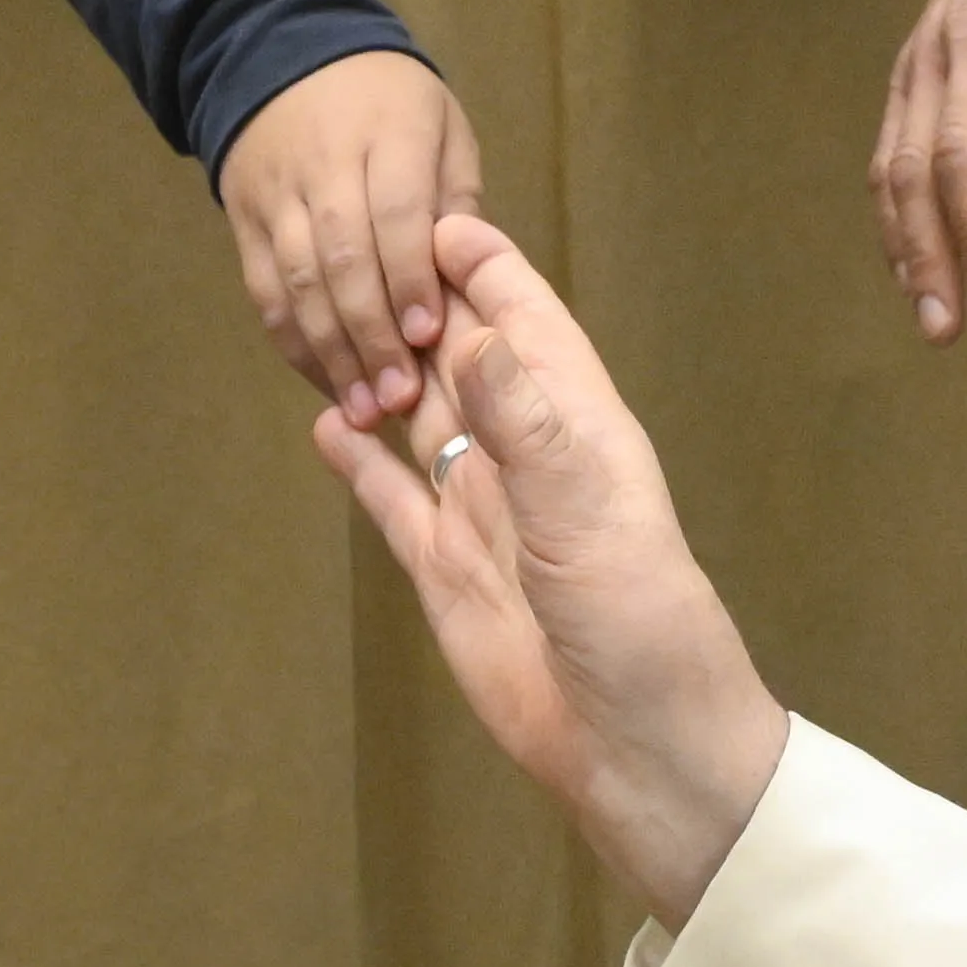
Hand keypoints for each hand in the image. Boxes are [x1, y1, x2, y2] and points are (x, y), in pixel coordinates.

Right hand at [219, 47, 475, 424]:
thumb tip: (468, 279)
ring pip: (296, 279)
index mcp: (388, 133)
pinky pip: (263, 290)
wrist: (284, 57)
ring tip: (364, 408)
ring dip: (330, 350)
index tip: (428, 336)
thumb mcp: (443, 128)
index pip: (395, 211)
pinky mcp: (243, 221)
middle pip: (341, 255)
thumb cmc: (390, 104)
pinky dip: (292, 341)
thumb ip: (456, 199)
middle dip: (370, 331)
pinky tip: (324, 380)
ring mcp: (276, 194)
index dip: (409, 276)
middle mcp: (324, 164)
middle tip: (399, 397)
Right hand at [309, 219, 790, 926]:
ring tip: (328, 333)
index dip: (489, 270)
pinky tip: (326, 428)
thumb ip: (528, 425)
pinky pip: (395, 502)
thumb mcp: (586, 513)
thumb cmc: (640, 623)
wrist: (637, 751)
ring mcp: (483, 514)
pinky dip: (361, 466)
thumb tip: (473, 334)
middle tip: (351, 260)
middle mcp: (529, 458)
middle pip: (466, 361)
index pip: (529, 324)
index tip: (431, 215)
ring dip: (385, 378)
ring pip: (424, 422)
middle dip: (420, 310)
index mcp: (579, 428)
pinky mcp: (445, 572)